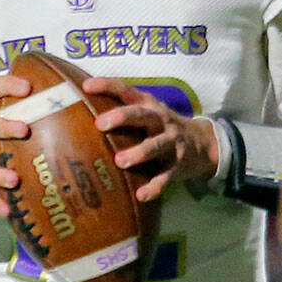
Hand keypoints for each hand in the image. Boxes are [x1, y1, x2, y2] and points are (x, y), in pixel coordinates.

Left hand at [82, 77, 218, 201]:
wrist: (202, 143)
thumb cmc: (160, 126)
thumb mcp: (147, 112)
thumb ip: (122, 109)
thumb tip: (79, 109)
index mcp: (148, 105)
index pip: (126, 90)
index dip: (107, 86)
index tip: (87, 86)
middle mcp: (160, 120)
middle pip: (142, 116)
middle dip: (122, 117)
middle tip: (100, 124)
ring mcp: (171, 143)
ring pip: (155, 146)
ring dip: (139, 152)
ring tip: (120, 161)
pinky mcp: (177, 165)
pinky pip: (165, 177)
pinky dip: (154, 186)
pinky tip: (142, 195)